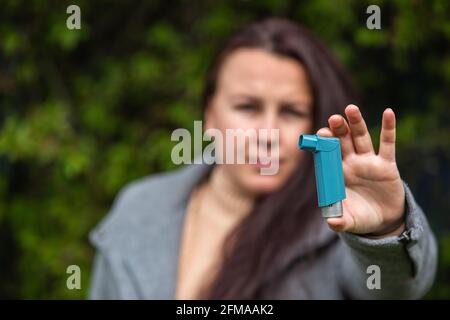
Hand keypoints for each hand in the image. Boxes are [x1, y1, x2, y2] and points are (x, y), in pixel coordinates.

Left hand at [317, 104, 405, 237]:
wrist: (382, 221)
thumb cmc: (360, 217)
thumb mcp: (350, 221)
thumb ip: (340, 222)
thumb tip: (332, 223)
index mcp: (336, 174)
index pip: (327, 155)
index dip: (323, 145)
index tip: (320, 134)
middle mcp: (350, 164)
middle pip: (341, 142)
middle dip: (337, 130)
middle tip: (333, 118)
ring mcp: (367, 162)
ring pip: (360, 138)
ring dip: (356, 123)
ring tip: (351, 108)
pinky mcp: (386, 164)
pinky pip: (387, 144)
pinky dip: (388, 128)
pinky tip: (388, 112)